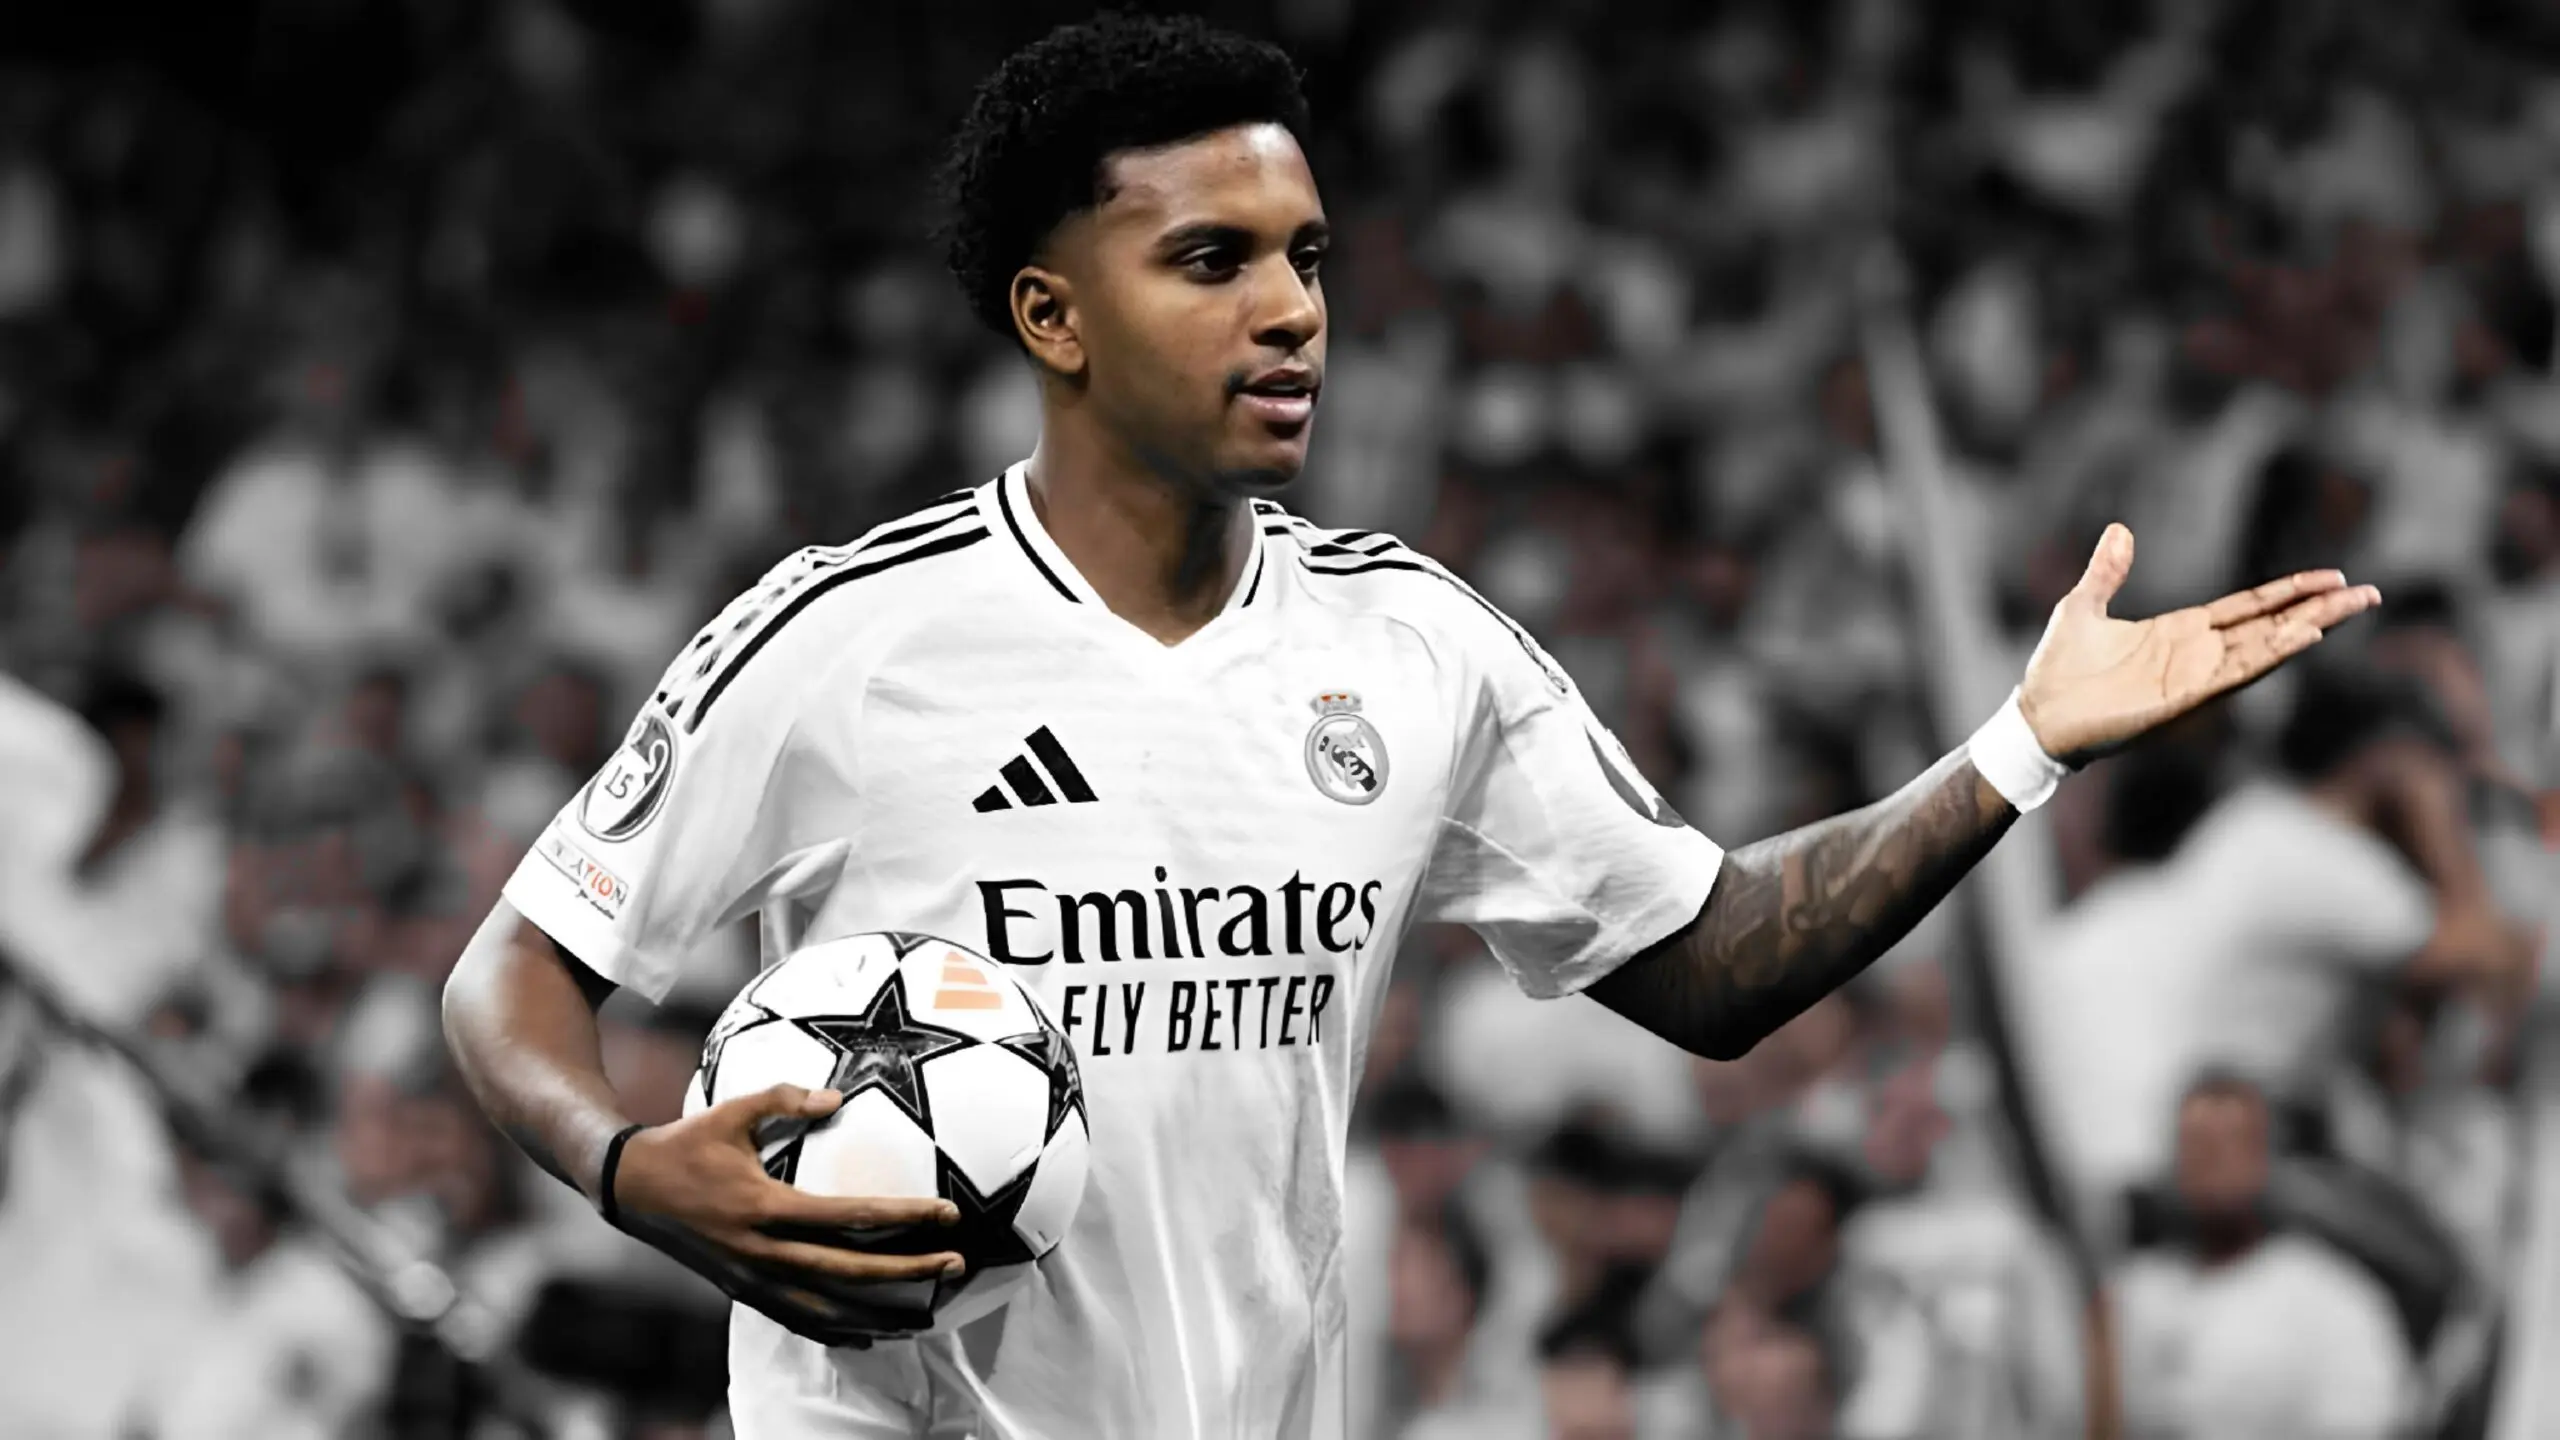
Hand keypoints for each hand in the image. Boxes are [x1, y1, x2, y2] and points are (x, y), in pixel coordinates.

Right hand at [610, 1083, 962, 1346]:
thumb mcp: (732, 1110)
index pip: (851, 1216)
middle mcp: (764, 1251)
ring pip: (829, 1307)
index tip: (947, 1214)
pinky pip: (796, 1320)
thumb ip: (785, 1098)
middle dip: (908, 1271)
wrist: (631, 1189)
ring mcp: (752, 1279)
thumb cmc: (687, 1144)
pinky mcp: (742, 1292)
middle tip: (956, 1263)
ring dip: (881, 1311)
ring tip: (928, 1312)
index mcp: (766, 1207)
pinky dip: (836, 1331)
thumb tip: (838, 1097)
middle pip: (851, 1270)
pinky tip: (868, 1336)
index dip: (903, 1216)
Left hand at [2017, 523, 2379, 763]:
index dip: (2290, 592)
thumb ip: (2108, 571)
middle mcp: (2198, 654)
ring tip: (2349, 608)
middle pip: (2272, 626)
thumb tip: (2120, 530)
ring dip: (2308, 628)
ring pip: (2264, 648)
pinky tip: (2303, 636)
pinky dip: (2271, 654)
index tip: (2333, 578)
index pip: (2250, 607)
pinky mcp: (2184, 698)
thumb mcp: (2083, 606)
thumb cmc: (2058, 670)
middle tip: (2370, 593)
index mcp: (2181, 632)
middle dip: (2320, 610)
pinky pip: (2237, 673)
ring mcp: (2195, 677)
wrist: (2036, 716)